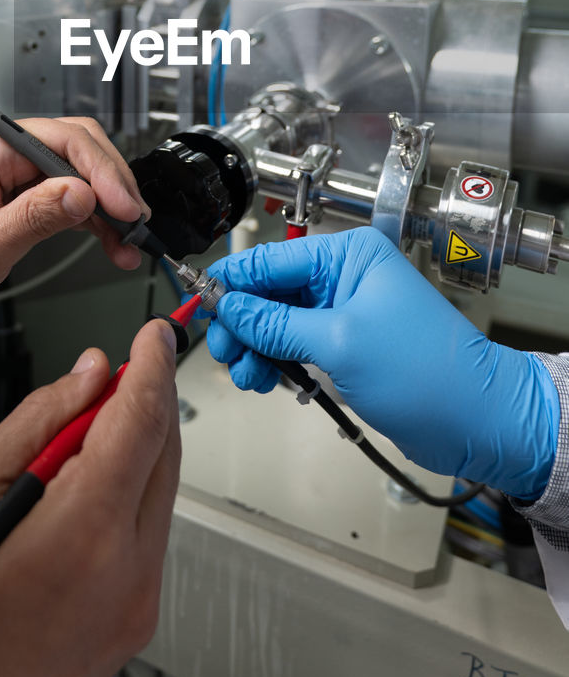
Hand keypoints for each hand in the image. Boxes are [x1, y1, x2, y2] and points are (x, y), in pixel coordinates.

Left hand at [0, 117, 149, 306]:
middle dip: (115, 184)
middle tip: (136, 223)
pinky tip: (113, 242)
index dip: (103, 172)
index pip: (65, 140)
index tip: (125, 207)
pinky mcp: (28, 188)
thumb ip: (33, 218)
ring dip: (111, 204)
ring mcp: (21, 166)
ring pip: (84, 171)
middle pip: (83, 148)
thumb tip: (81, 193)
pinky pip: (74, 193)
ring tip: (130, 242)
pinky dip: (97, 216)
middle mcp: (10, 147)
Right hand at [0, 319, 180, 676]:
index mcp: (85, 529)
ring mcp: (139, 599)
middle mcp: (128, 568)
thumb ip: (41, 420)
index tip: (153, 334)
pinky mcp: (139, 617)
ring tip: (70, 452)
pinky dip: (126, 498)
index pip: (143, 419)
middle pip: (165, 452)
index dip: (151, 364)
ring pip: (162, 491)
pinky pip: (149, 533)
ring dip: (133, 453)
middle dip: (144, 403)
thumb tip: (91, 373)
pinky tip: (76, 500)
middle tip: (107, 380)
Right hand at [205, 227, 558, 498]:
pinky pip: (295, 343)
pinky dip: (275, 360)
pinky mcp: (347, 344)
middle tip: (224, 350)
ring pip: (278, 319)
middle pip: (271, 289)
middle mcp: (346, 275)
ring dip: (255, 346)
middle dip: (242, 320)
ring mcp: (346, 311)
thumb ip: (276, 323)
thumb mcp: (339, 342)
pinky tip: (264, 378)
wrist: (477, 421)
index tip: (199, 303)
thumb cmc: (427, 373)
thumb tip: (230, 306)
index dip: (233, 281)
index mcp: (350, 255)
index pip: (273, 258)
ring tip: (245, 374)